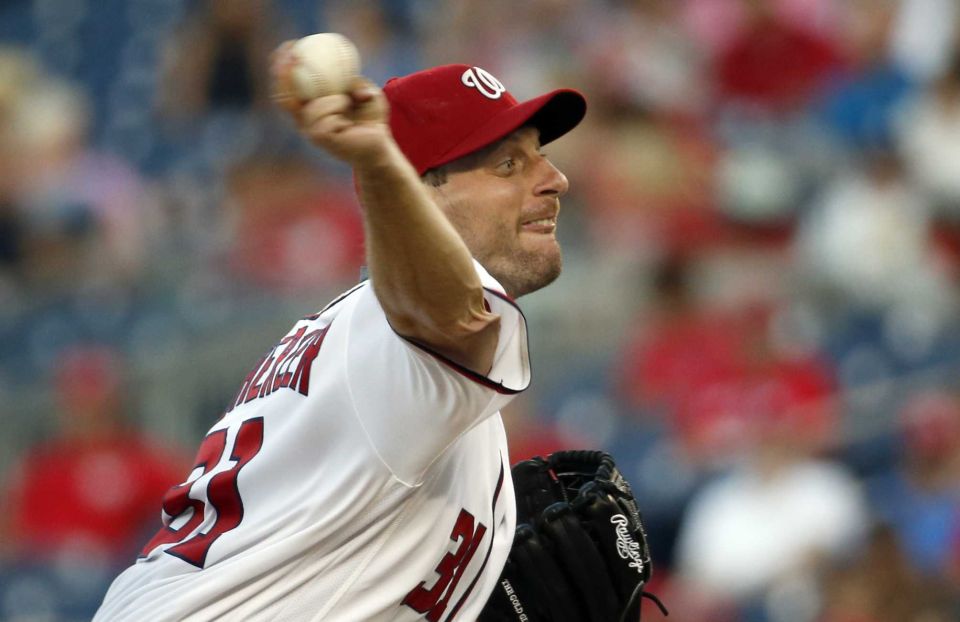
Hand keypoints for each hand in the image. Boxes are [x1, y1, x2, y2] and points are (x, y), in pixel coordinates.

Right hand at [270, 41, 390, 165]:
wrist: (380, 147)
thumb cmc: (372, 120)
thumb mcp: (366, 92)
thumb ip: (354, 81)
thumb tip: (346, 68)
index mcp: (310, 109)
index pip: (286, 86)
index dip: (282, 65)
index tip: (291, 45)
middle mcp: (304, 121)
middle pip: (282, 96)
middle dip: (281, 72)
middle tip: (294, 54)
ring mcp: (310, 131)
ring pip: (311, 107)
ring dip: (332, 99)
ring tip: (347, 102)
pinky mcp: (320, 139)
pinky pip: (324, 117)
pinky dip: (338, 109)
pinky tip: (348, 116)